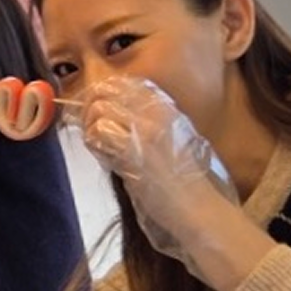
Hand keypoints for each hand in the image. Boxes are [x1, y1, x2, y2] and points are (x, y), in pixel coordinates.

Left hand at [76, 76, 234, 262]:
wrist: (201, 207)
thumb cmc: (187, 181)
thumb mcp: (173, 138)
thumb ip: (147, 123)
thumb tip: (111, 117)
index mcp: (166, 105)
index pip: (120, 82)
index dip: (101, 95)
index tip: (95, 112)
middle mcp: (155, 110)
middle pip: (104, 91)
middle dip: (89, 109)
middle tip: (90, 130)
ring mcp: (144, 128)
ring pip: (99, 109)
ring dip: (91, 128)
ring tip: (101, 148)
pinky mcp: (133, 150)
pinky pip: (99, 133)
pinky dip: (95, 144)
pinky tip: (106, 159)